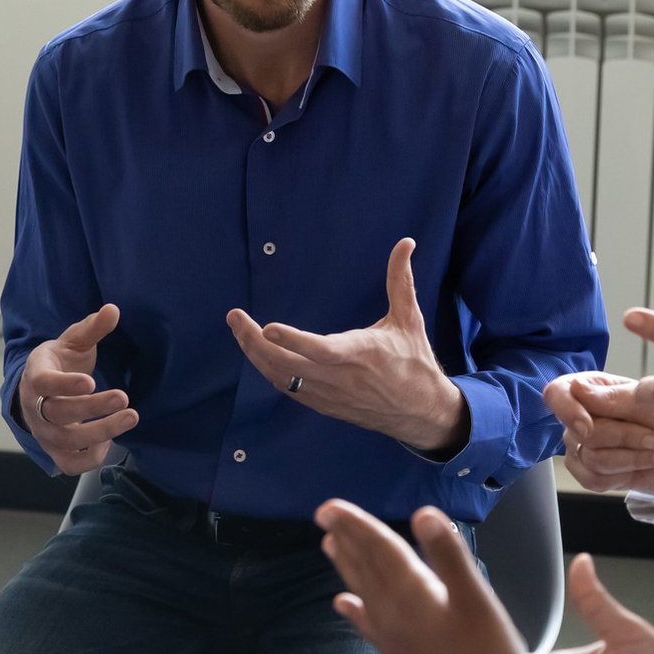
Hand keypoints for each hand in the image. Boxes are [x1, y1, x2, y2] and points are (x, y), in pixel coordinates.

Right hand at [18, 303, 139, 475]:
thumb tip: (113, 309)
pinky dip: (91, 458)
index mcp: (35, 375)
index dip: (65, 385)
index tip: (91, 381)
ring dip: (102, 432)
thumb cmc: (59, 363)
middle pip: (59, 414)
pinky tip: (109, 441)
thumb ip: (91, 328)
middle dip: (93, 409)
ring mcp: (44, 433)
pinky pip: (70, 464)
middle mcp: (35, 408)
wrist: (38, 391)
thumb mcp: (72, 342)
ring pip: (68, 441)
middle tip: (124, 398)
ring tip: (131, 417)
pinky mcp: (55, 452)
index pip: (43, 383)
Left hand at [229, 239, 465, 453]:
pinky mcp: (322, 404)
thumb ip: (400, 280)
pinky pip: (287, 389)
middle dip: (254, 342)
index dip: (293, 340)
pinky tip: (257, 352)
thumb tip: (405, 243)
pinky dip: (269, 370)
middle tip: (234, 317)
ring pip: (281, 378)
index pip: (321, 349)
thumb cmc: (413, 360)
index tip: (266, 326)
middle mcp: (339, 377)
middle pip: (286, 365)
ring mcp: (328, 394)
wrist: (419, 411)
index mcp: (361, 353)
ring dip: (255, 355)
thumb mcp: (409, 319)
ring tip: (239, 329)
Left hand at [317, 498, 526, 653]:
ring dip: (347, 567)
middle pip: (365, 568)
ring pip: (363, 593)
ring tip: (329, 546)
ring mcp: (393, 640)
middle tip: (323, 515)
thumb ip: (450, 558)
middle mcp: (393, 615)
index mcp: (412, 596)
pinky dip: (353, 610)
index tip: (329, 506)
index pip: (379, 551)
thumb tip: (423, 513)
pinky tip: (342, 606)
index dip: (356, 525)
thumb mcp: (478, 604)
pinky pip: (367, 624)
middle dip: (346, 539)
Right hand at [544, 369, 653, 497]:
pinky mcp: (588, 473)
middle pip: (583, 434)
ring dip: (632, 457)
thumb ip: (614, 397)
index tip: (588, 426)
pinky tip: (647, 463)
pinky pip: (596, 479)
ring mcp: (579, 447)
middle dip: (624, 438)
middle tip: (653, 437)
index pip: (556, 394)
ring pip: (592, 459)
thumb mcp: (650, 401)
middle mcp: (576, 417)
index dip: (567, 410)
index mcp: (587, 389)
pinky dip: (628, 472)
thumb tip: (578, 389)